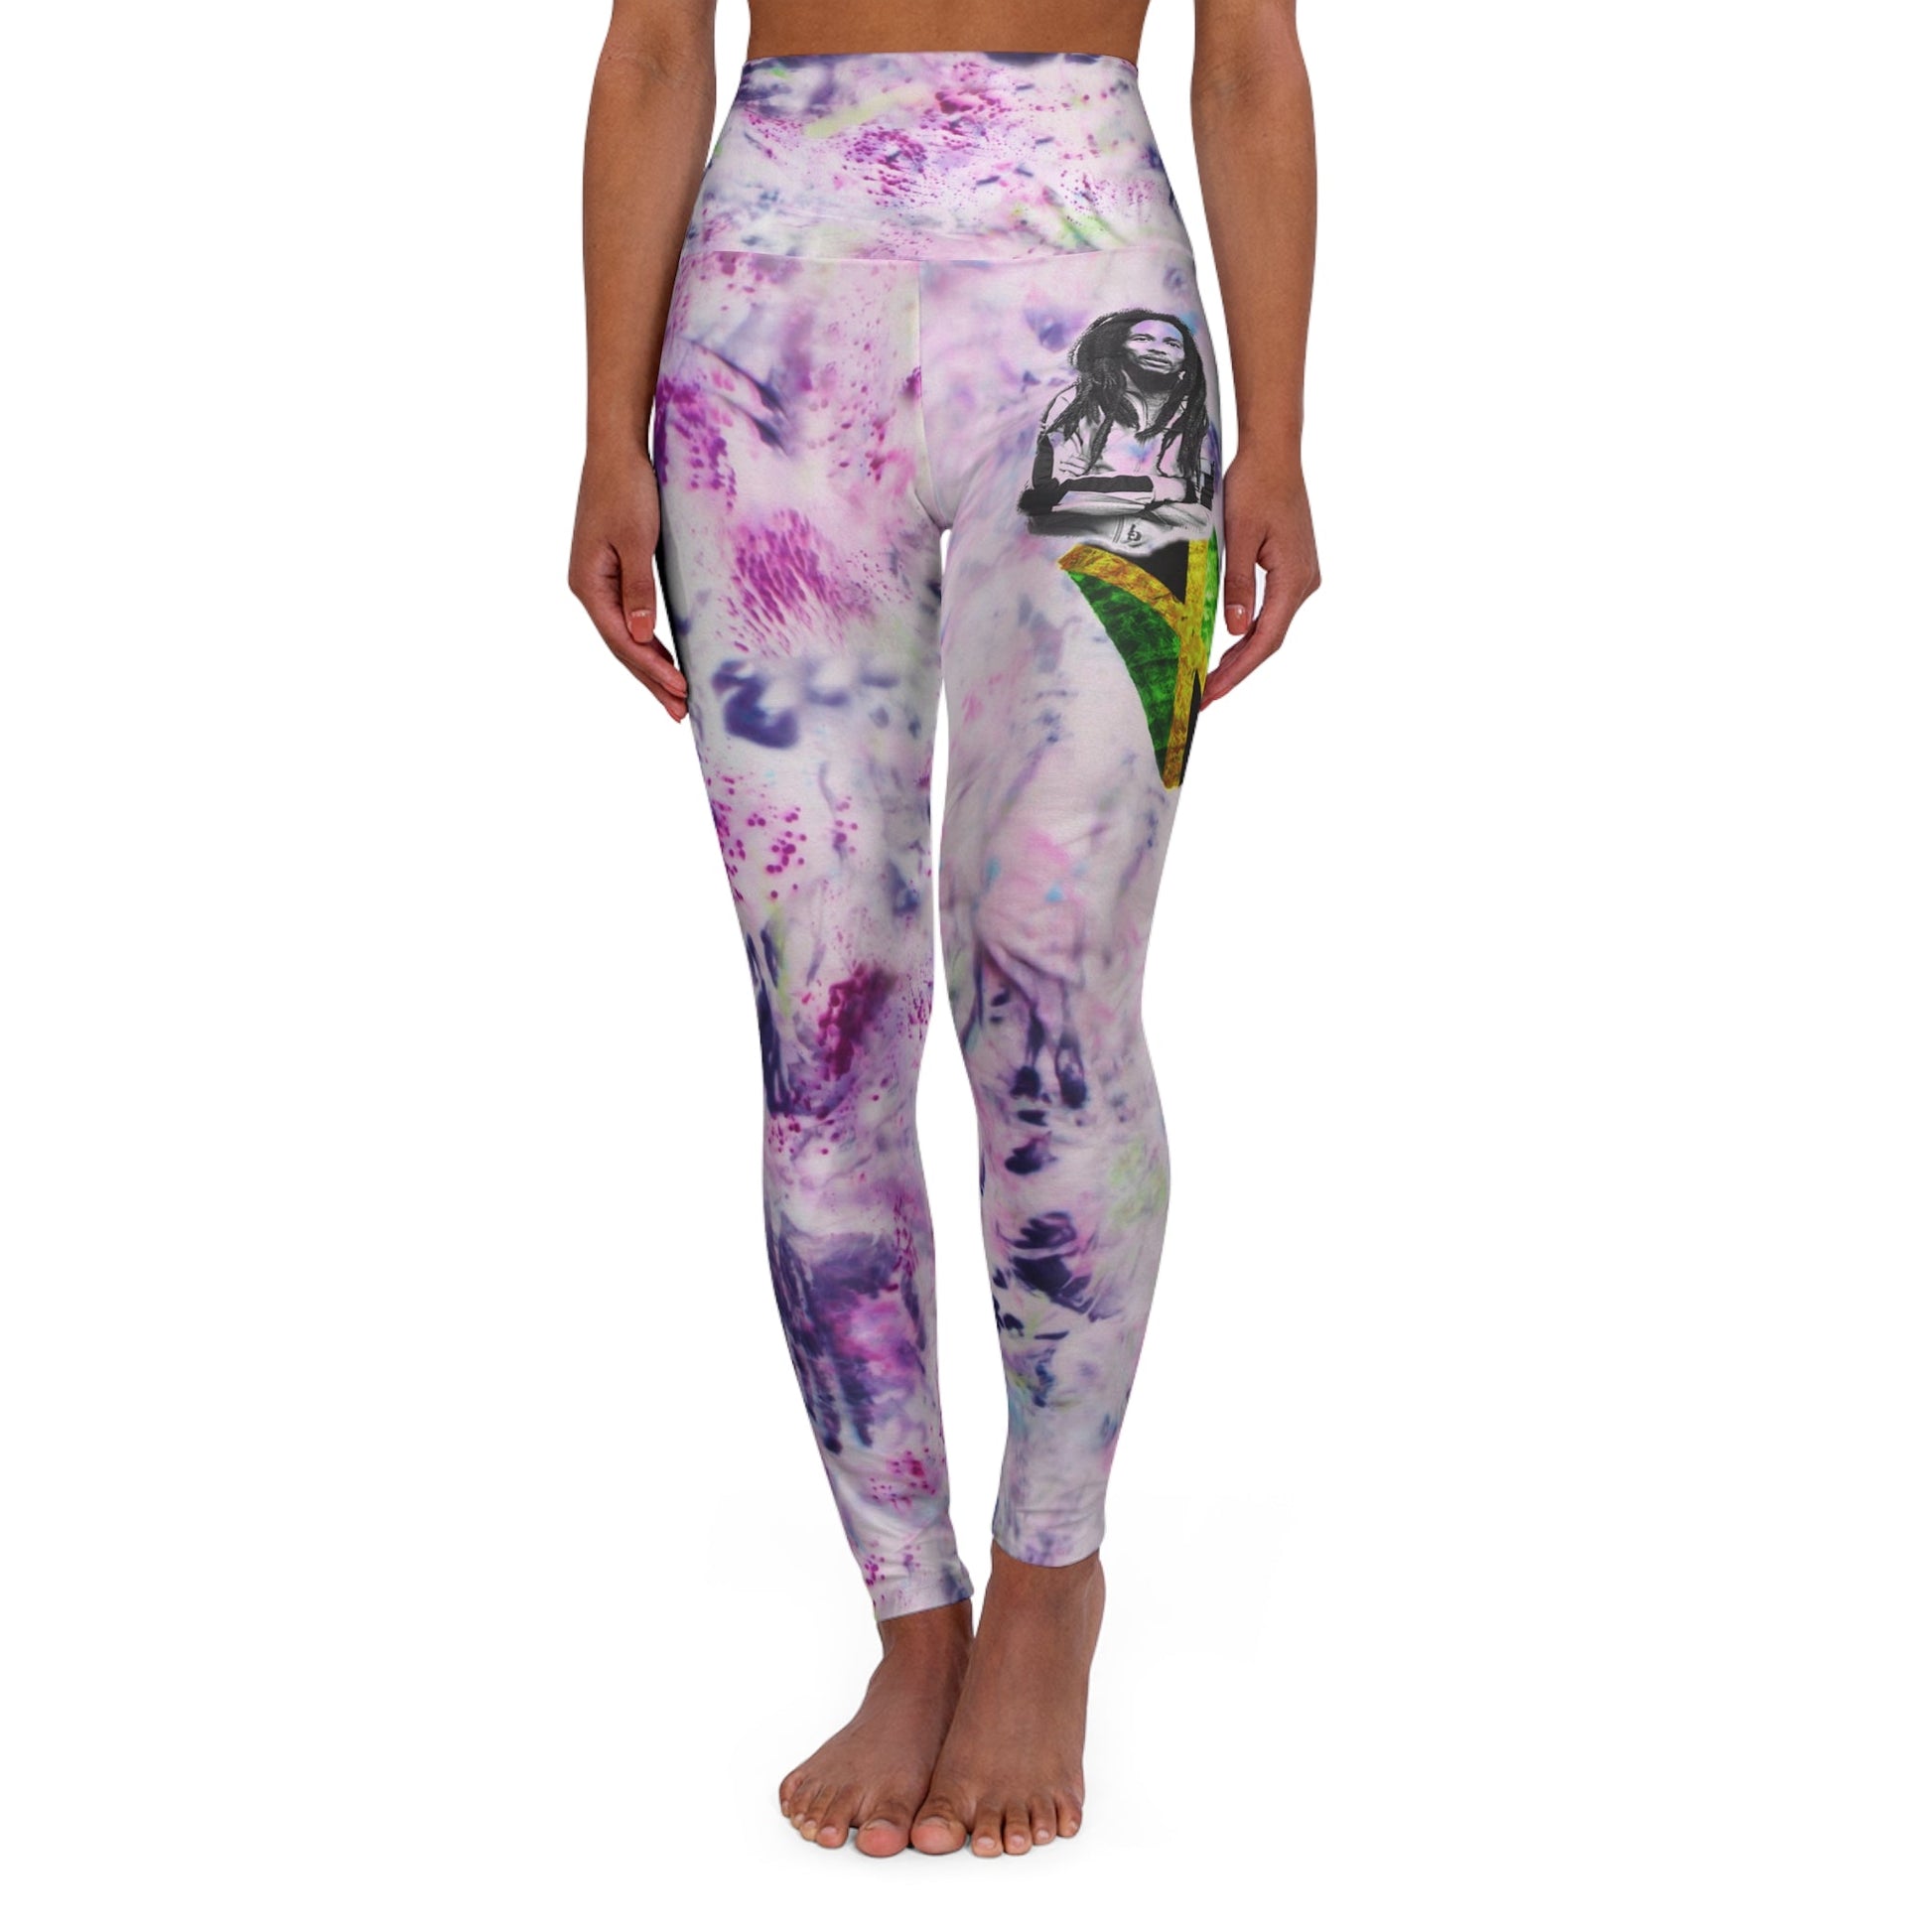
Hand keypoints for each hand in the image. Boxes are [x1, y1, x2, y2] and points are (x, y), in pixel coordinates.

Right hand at [568, 446, 688, 721]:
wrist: (616, 449)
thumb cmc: (626, 488)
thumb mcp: (635, 539)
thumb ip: (638, 589)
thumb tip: (641, 635)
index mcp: (588, 584)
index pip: (623, 641)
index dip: (652, 670)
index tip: (681, 691)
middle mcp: (589, 588)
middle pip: (622, 646)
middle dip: (651, 680)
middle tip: (680, 713)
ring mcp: (598, 581)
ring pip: (625, 635)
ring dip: (650, 666)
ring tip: (674, 697)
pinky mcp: (612, 571)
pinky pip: (629, 618)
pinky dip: (646, 641)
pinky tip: (661, 655)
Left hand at [1207, 454, 1319, 708]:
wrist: (1275, 454)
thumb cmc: (1255, 487)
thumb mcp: (1238, 536)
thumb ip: (1237, 584)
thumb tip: (1237, 630)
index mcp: (1293, 579)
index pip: (1266, 639)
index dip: (1239, 671)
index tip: (1213, 693)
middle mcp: (1304, 583)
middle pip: (1270, 639)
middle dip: (1238, 670)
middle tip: (1206, 695)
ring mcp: (1301, 576)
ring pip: (1272, 626)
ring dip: (1244, 653)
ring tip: (1214, 677)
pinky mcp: (1293, 569)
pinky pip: (1273, 609)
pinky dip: (1252, 631)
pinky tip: (1233, 644)